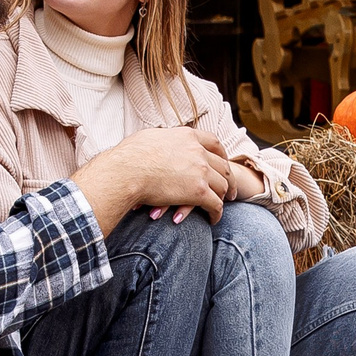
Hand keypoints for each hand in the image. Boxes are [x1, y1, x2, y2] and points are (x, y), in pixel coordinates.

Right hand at [76, 127, 230, 230]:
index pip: (214, 142)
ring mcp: (200, 171)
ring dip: (223, 197)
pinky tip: (213, 219)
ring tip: (222, 205)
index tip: (224, 162)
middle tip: (229, 189)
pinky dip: (217, 213)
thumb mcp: (150, 137)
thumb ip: (163, 139)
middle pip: (222, 165)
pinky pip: (216, 204)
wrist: (126, 171)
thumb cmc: (128, 156)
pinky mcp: (198, 192)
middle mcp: (198, 152)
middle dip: (228, 178)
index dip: (221, 154)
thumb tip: (159, 139)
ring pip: (222, 186)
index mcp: (187, 136)